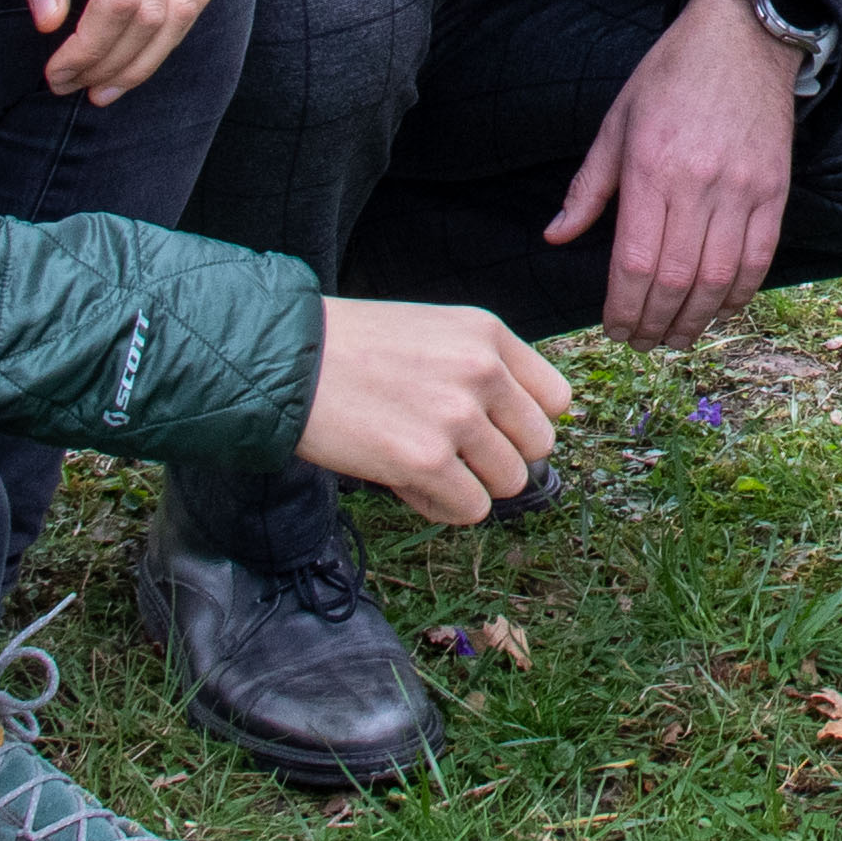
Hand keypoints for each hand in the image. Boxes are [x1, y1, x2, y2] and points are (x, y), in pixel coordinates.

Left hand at [0, 0, 216, 102]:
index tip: (53, 72)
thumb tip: (48, 25)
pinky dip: (172, 31)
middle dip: (113, 64)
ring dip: (147, 59)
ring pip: (184, 9)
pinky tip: (139, 52)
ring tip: (106, 86)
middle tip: (71, 86)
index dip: (89, 50)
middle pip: (154, 14)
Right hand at [298, 294, 575, 523]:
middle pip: (538, 445)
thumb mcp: (433, 332)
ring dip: (470, 484)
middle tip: (453, 453)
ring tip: (423, 465)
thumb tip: (520, 436)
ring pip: (509, 481)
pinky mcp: (426, 461)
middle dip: (499, 457)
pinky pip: (470, 508)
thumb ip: (481, 370)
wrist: (285, 360)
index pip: (556, 398)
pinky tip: (407, 483)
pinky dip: (443, 507)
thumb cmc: (352, 350)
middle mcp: (481, 370)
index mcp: (487, 334)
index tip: (492, 429)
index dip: (523, 422)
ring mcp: (457, 416)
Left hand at [540, 0, 803, 347]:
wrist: (743, 37)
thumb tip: (556, 236)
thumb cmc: (671, 75)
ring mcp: (743, 188)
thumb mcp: (617, 120)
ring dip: (696, 319)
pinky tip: (721, 307)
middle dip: (655, 323)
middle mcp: (699, 183)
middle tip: (642, 343)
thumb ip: (589, 185)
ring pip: (719, 277)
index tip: (613, 328)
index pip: (635, 260)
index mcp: (651, 166)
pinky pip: (760, 257)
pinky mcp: (775, 189)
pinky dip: (740, 292)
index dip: (623, 306)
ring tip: (677, 337)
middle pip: (677, 279)